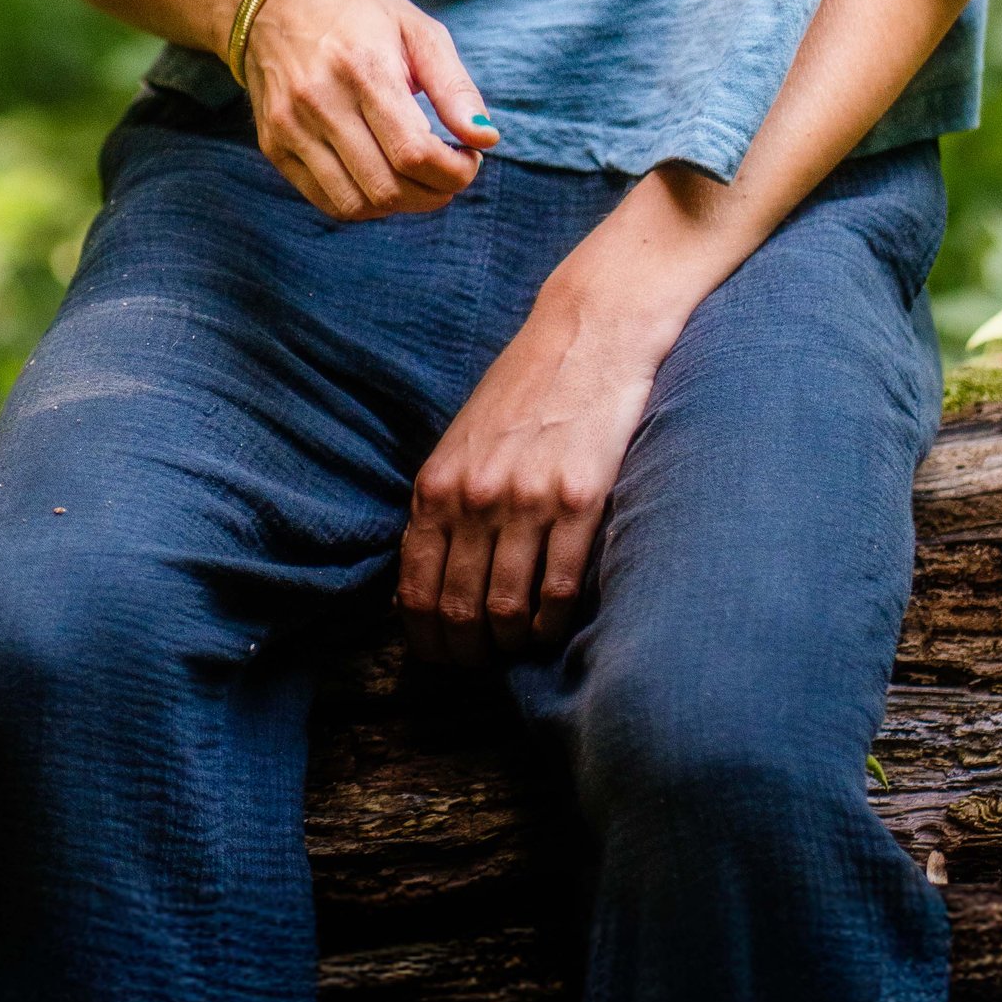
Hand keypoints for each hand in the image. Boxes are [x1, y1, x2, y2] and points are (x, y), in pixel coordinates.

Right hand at [240, 0, 494, 220]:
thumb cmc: (357, 10)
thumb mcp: (417, 29)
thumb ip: (454, 86)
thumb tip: (485, 138)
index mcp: (362, 66)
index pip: (413, 152)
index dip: (454, 172)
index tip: (469, 157)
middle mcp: (318, 100)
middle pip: (387, 187)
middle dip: (434, 193)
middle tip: (449, 171)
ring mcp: (289, 126)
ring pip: (356, 205)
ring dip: (401, 204)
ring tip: (417, 177)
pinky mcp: (273, 144)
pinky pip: (327, 201)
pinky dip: (365, 203)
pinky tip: (382, 176)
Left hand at [399, 265, 682, 661]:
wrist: (586, 335)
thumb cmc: (523, 389)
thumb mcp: (463, 442)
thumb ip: (444, 504)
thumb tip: (425, 578)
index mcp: (438, 484)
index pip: (415, 588)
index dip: (425, 637)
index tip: (438, 658)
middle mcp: (475, 497)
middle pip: (459, 607)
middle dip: (466, 652)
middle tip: (480, 666)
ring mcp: (527, 500)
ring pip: (508, 608)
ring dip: (512, 645)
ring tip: (519, 650)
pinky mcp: (580, 500)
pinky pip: (559, 588)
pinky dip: (553, 623)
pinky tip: (554, 627)